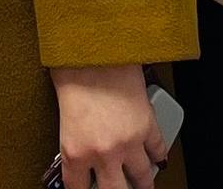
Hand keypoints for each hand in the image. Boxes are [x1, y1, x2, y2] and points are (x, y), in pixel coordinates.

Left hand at [52, 65, 166, 188]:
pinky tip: (157, 158)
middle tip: (118, 187)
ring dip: (142, 181)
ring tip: (142, 183)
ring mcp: (129, 142)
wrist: (94, 47)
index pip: (78, 188)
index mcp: (75, 151)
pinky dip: (158, 155)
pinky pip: (159, 151)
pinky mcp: (148, 127)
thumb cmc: (72, 72)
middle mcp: (103, 153)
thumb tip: (80, 158)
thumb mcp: (64, 116)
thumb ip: (74, 143)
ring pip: (143, 178)